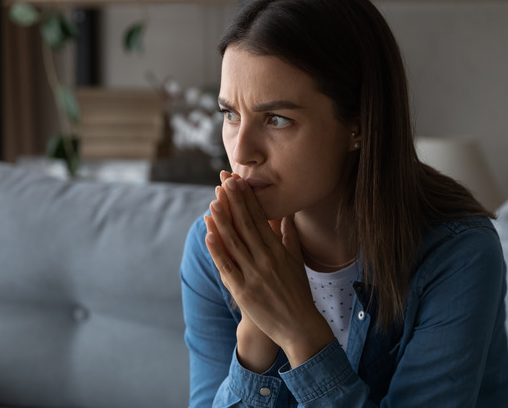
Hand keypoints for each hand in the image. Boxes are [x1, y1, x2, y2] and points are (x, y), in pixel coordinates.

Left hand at [205, 171, 278, 371]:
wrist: (298, 325)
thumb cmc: (298, 292)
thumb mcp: (297, 261)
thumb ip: (290, 237)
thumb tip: (287, 215)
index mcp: (279, 250)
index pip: (260, 219)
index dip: (248, 199)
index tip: (239, 182)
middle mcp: (266, 260)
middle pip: (246, 225)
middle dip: (234, 202)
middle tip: (225, 182)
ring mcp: (253, 275)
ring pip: (234, 243)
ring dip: (222, 221)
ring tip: (213, 202)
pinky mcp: (243, 291)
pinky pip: (227, 267)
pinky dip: (217, 250)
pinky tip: (209, 235)